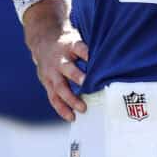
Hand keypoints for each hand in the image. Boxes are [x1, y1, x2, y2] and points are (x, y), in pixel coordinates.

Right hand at [23, 2, 89, 122]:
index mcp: (69, 45)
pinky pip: (53, 97)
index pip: (79, 48)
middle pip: (68, 69)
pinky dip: (61, 108)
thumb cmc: (67, 43)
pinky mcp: (47, 82)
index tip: (94, 59)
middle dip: (77, 77)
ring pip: (59, 87)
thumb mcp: (77, 38)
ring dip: (71, 99)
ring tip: (82, 109)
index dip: (86, 53)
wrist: (42, 40)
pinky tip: (71, 117)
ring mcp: (51, 72)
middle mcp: (59, 59)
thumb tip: (113, 59)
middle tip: (87, 84)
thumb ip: (90, 49)